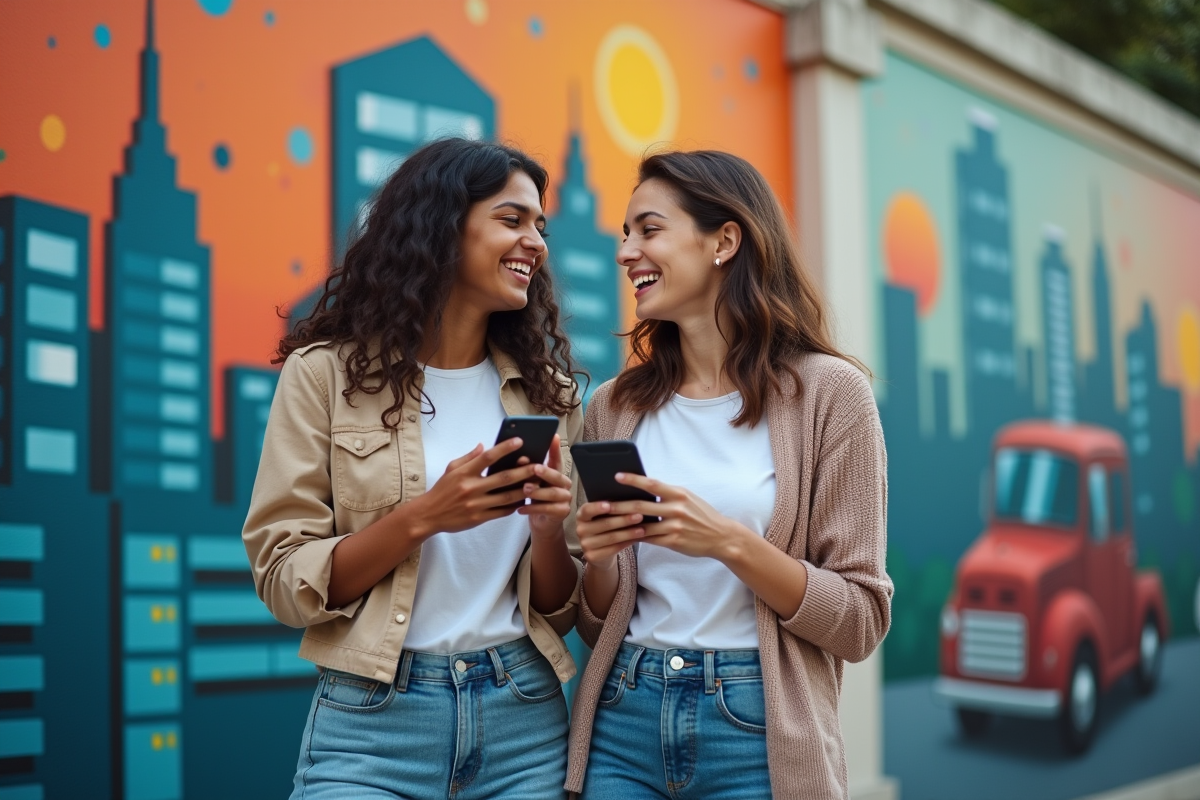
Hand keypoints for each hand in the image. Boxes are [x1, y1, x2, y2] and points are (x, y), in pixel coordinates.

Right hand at [404, 438, 540, 537]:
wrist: (428, 515)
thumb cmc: (442, 490)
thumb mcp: (451, 469)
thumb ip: (469, 457)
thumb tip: (484, 445)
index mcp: (464, 473)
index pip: (488, 457)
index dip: (505, 448)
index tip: (519, 441)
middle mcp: (471, 488)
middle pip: (503, 478)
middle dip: (524, 471)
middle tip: (538, 465)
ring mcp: (476, 504)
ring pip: (507, 496)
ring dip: (524, 490)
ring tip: (538, 484)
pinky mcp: (479, 518)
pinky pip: (501, 511)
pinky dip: (514, 506)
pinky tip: (524, 500)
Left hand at [518, 434, 573, 540]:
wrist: (542, 523)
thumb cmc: (535, 499)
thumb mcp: (531, 483)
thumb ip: (527, 472)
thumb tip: (519, 458)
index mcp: (556, 474)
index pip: (557, 459)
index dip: (555, 448)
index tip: (553, 436)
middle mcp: (564, 484)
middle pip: (557, 476)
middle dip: (545, 472)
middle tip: (534, 468)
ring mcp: (565, 499)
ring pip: (553, 493)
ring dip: (538, 491)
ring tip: (525, 489)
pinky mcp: (562, 513)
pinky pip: (548, 509)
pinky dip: (533, 509)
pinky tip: (520, 508)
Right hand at [576, 499, 646, 572]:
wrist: (600, 552)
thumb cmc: (606, 527)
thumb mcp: (604, 516)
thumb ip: (611, 508)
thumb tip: (630, 499)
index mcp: (582, 515)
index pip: (587, 510)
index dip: (597, 507)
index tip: (609, 505)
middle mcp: (580, 529)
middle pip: (604, 524)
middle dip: (623, 519)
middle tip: (639, 516)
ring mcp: (585, 544)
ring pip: (611, 537)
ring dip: (628, 533)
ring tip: (642, 529)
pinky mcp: (591, 556)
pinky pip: (613, 549)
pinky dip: (627, 543)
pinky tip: (637, 539)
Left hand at [604, 472, 752, 563]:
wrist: (722, 537)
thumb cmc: (701, 515)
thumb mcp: (687, 498)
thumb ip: (668, 494)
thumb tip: (644, 488)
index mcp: (678, 493)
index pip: (651, 483)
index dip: (633, 479)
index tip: (616, 476)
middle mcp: (676, 508)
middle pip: (640, 505)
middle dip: (619, 504)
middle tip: (602, 503)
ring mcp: (675, 526)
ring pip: (642, 525)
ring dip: (623, 524)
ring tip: (607, 521)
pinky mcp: (674, 542)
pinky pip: (650, 539)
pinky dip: (636, 537)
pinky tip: (624, 535)